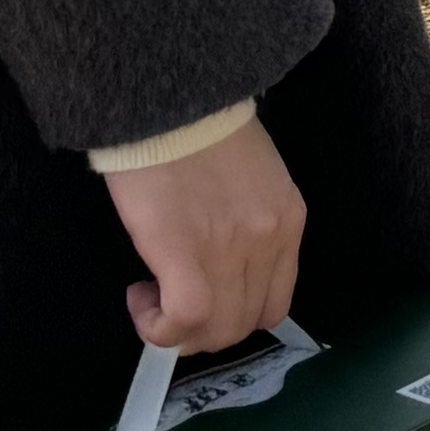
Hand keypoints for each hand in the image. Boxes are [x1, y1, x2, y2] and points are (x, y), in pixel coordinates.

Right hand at [104, 119, 307, 355]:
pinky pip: (188, 316)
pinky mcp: (188, 250)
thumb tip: (223, 263)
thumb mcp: (252, 180)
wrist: (172, 101)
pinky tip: (141, 296)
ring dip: (180, 329)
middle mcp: (270, 240)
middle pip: (245, 323)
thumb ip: (249, 223)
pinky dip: (161, 325)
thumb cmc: (203, 132)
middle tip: (167, 301)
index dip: (233, 314)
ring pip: (218, 329)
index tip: (200, 294)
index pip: (276, 303)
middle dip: (203, 329)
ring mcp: (234, 248)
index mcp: (288, 222)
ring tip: (151, 294)